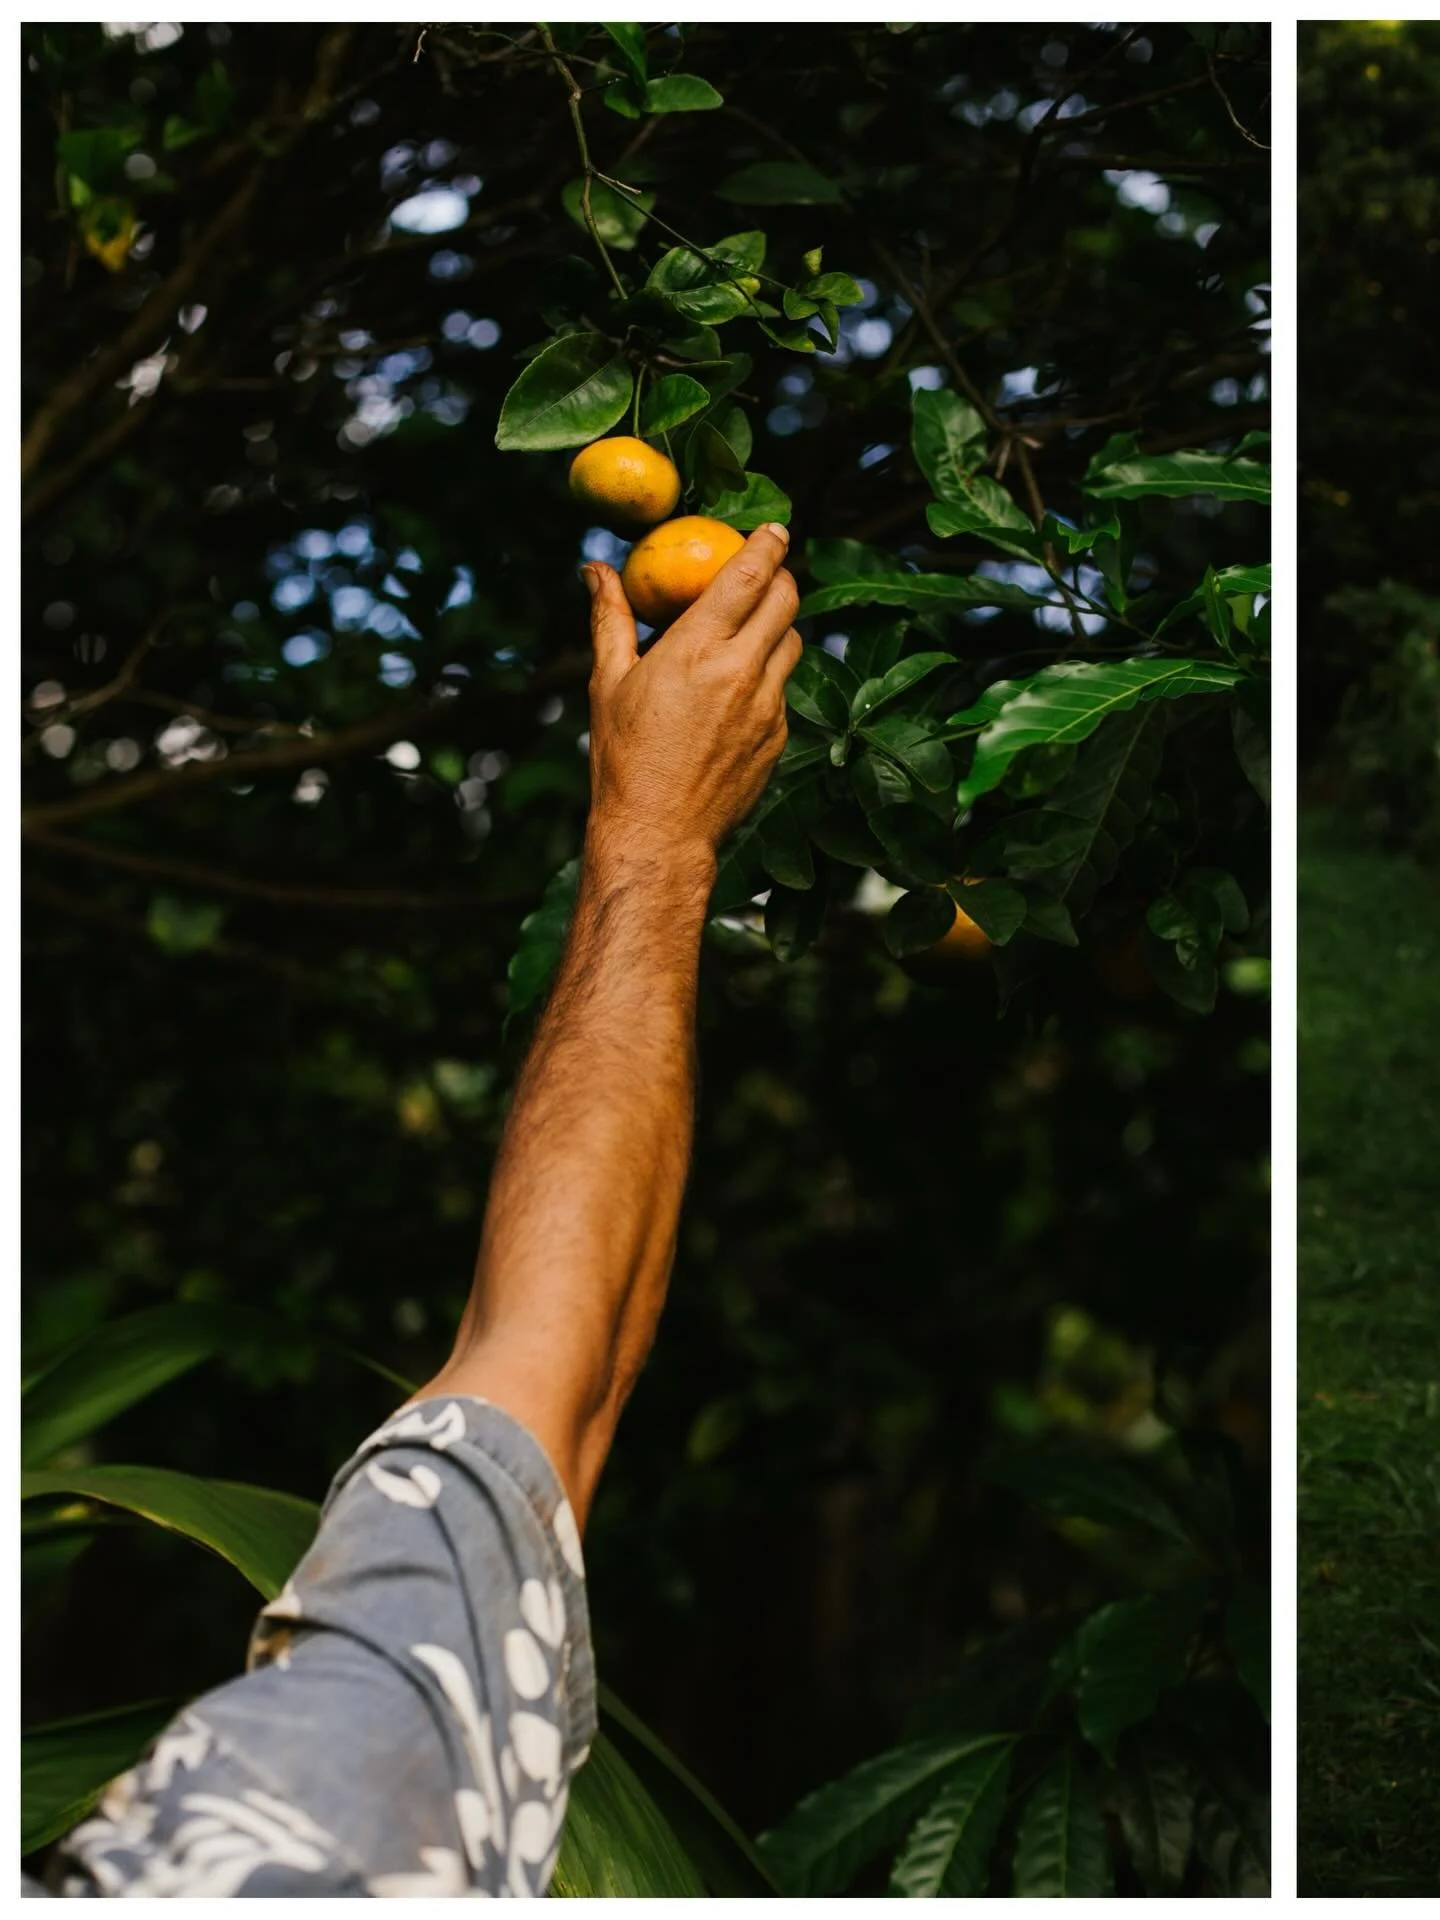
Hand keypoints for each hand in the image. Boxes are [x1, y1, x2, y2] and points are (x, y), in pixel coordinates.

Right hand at [582, 523, 801, 869]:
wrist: (659, 832)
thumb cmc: (623, 758)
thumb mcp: (608, 682)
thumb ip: (610, 618)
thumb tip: (594, 569)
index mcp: (697, 648)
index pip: (750, 574)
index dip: (767, 543)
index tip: (773, 528)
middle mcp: (741, 670)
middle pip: (787, 600)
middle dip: (782, 577)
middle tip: (767, 573)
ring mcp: (767, 706)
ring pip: (794, 643)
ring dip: (779, 626)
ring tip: (752, 630)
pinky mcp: (779, 737)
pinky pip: (783, 690)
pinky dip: (769, 677)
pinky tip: (739, 690)